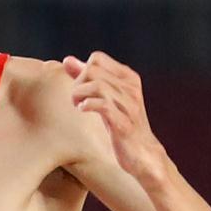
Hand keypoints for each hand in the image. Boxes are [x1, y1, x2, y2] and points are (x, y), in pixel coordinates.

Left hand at [63, 51, 167, 185]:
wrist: (143, 153)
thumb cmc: (121, 123)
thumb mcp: (105, 97)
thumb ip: (87, 78)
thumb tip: (67, 60)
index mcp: (128, 78)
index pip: (97, 58)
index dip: (81, 71)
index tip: (80, 88)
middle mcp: (130, 88)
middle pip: (93, 70)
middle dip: (77, 83)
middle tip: (76, 100)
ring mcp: (128, 105)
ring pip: (96, 85)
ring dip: (79, 95)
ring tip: (78, 106)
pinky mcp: (124, 123)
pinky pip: (103, 105)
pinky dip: (87, 106)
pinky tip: (84, 111)